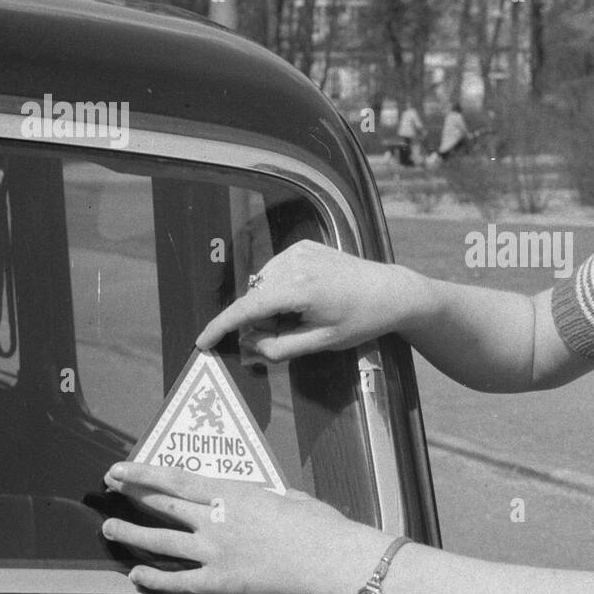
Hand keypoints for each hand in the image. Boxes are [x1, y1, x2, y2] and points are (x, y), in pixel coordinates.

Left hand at [101, 461, 378, 593]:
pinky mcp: (221, 583)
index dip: (143, 473)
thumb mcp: (286, 496)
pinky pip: (179, 582)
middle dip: (133, 495)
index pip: (175, 479)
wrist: (331, 560)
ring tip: (109, 529)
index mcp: (232, 493)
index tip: (120, 468)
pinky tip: (136, 574)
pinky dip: (154, 578)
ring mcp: (214, 553)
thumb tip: (249, 499)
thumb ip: (259, 497)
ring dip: (131, 534)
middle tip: (111, 488)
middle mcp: (215, 520)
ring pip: (160, 542)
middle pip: (162, 506)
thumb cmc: (319, 525)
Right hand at [195, 239, 426, 360]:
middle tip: (291, 334)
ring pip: (263, 285)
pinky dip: (280, 289)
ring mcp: (298, 250)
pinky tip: (307, 299)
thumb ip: (280, 347)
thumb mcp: (321, 343)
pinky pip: (276, 272)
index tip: (202, 342)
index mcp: (298, 289)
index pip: (246, 309)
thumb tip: (249, 344)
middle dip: (260, 321)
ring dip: (271, 304)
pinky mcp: (304, 246)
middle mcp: (294, 263)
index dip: (221, 327)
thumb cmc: (361, 320)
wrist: (391, 291)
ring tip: (304, 316)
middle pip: (254, 298)